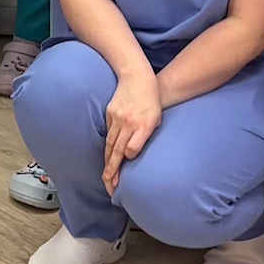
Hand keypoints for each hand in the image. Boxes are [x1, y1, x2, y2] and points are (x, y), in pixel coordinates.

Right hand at [101, 70, 162, 193]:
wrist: (136, 76)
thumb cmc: (151, 99)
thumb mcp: (157, 117)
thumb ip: (148, 134)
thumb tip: (135, 152)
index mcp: (144, 124)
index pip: (132, 147)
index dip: (127, 159)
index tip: (124, 173)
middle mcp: (129, 123)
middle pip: (117, 151)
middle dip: (113, 171)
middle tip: (110, 186)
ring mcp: (117, 119)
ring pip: (110, 145)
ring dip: (108, 163)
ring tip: (106, 178)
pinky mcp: (110, 114)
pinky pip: (109, 134)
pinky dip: (108, 148)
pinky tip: (107, 158)